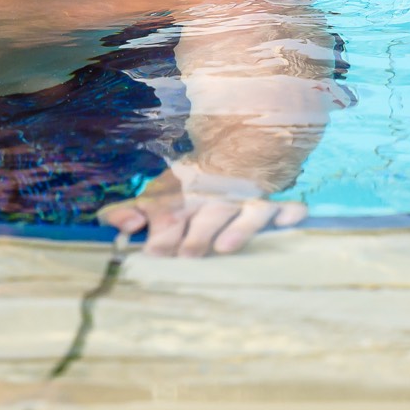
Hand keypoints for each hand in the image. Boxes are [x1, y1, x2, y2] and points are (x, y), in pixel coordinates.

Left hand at [98, 162, 306, 256]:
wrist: (230, 155)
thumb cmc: (186, 191)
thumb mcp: (155, 196)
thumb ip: (129, 212)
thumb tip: (120, 225)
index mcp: (182, 191)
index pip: (170, 207)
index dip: (161, 227)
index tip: (153, 250)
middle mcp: (213, 195)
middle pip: (204, 213)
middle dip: (195, 234)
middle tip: (186, 254)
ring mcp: (244, 199)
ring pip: (243, 211)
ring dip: (236, 228)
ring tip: (224, 247)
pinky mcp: (271, 205)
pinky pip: (286, 206)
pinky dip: (289, 212)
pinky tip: (290, 221)